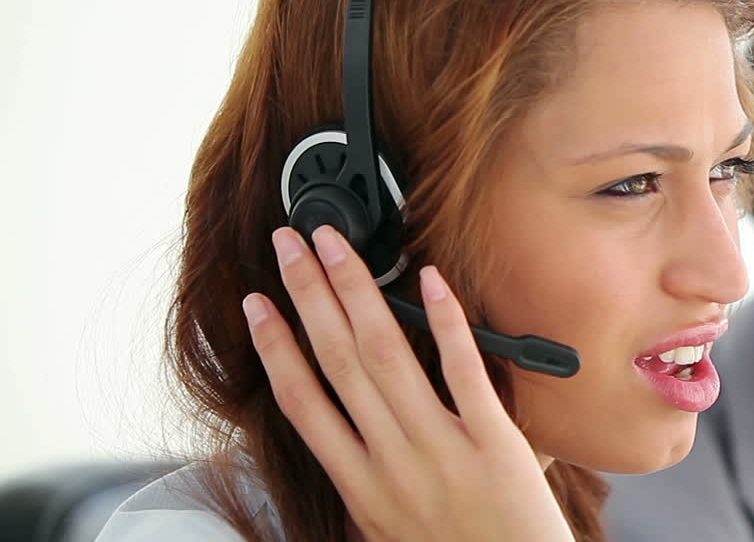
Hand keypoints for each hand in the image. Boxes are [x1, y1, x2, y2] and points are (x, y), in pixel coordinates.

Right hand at [243, 225, 572, 541]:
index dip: (274, 347)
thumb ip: (366, 475)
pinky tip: (427, 279)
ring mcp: (440, 449)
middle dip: (308, 294)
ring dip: (355, 290)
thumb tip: (345, 429)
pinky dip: (443, 322)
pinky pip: (463, 372)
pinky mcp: (493, 443)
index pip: (302, 402)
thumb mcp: (387, 524)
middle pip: (337, 360)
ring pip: (384, 355)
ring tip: (335, 246)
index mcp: (360, 484)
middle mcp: (390, 462)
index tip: (255, 304)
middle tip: (290, 243)